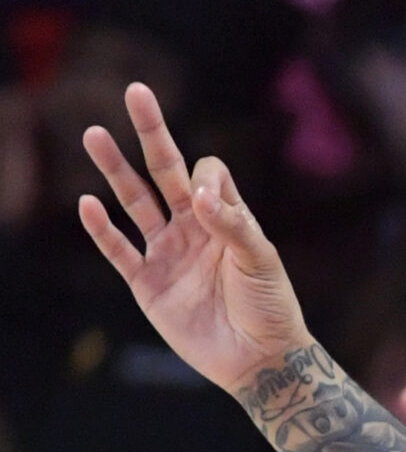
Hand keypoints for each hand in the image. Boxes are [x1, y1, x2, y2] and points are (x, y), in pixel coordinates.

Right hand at [77, 84, 310, 390]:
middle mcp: (193, 229)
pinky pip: (119, 250)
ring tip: (93, 134)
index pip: (206, 175)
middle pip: (164, 172)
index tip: (204, 201)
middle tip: (136, 92)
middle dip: (150, 134)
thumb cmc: (271, 307)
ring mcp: (167, 253)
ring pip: (134, 203)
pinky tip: (87, 204)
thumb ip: (232, 225)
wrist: (260, 359)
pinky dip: (102, 229)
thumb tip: (196, 193)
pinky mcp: (148, 284)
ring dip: (114, 170)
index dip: (202, 177)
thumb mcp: (261, 261)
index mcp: (226, 219)